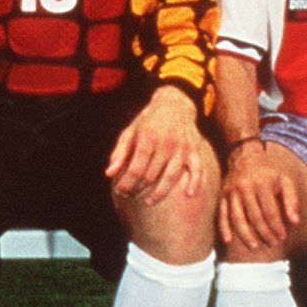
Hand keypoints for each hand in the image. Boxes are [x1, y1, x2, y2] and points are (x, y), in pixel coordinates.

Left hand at [106, 85, 206, 203]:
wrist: (174, 104)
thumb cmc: (148, 122)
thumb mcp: (130, 132)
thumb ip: (120, 153)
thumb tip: (109, 174)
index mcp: (148, 138)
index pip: (136, 169)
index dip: (126, 184)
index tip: (120, 191)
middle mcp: (166, 143)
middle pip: (151, 176)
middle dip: (138, 189)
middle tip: (130, 195)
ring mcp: (182, 148)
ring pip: (171, 177)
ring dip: (159, 193)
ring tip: (148, 202)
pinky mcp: (194, 150)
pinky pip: (198, 170)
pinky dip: (195, 183)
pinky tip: (189, 195)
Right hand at [218, 138, 298, 257]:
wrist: (245, 157)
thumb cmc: (269, 173)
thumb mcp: (284, 181)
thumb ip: (292, 201)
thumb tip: (295, 222)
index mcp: (262, 184)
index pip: (270, 212)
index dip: (277, 227)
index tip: (282, 237)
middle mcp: (245, 187)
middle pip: (254, 217)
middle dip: (264, 233)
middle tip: (272, 243)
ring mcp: (231, 192)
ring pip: (237, 218)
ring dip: (246, 235)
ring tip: (255, 247)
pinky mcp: (222, 195)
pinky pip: (222, 214)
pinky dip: (224, 228)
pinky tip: (228, 240)